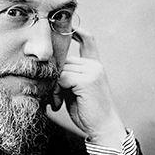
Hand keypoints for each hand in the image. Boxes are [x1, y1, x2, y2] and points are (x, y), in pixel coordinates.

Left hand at [51, 27, 126, 149]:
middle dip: (54, 78)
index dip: (80, 32)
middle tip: (53, 98)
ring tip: (56, 102)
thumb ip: (68, 78)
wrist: (104, 128)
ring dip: (54, 87)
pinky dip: (56, 91)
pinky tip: (58, 103)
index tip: (72, 26)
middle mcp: (95, 65)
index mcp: (95, 66)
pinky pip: (62, 79)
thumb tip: (51, 71)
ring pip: (61, 70)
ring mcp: (92, 71)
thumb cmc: (88, 112)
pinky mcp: (87, 80)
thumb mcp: (76, 91)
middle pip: (64, 60)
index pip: (88, 41)